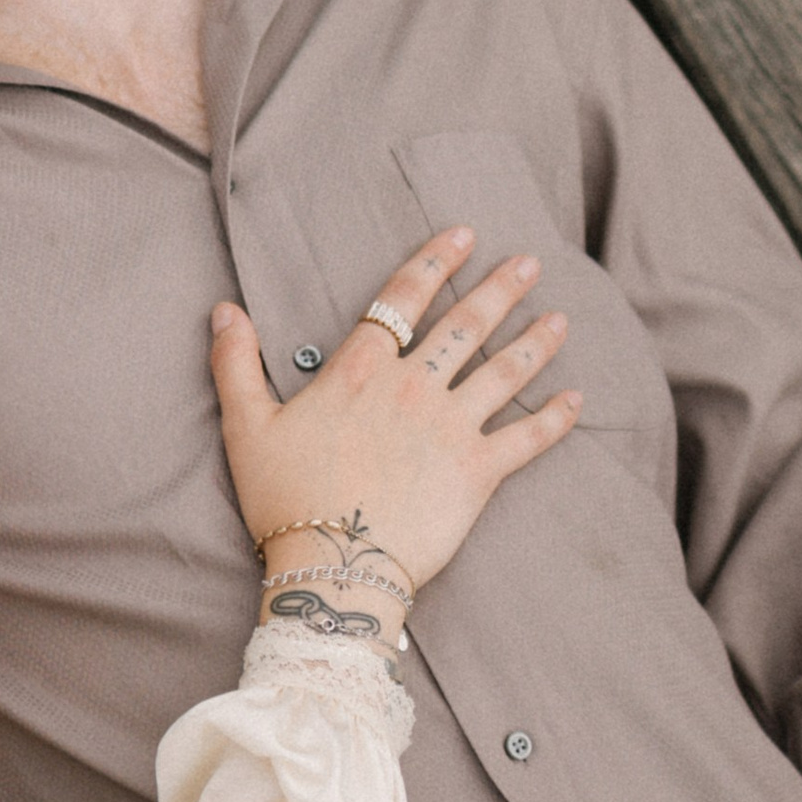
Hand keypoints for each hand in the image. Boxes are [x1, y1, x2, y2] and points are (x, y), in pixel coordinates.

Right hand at [209, 227, 579, 618]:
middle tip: (529, 263)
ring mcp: (451, 426)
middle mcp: (413, 387)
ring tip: (560, 318)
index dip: (434, 261)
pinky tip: (577, 399)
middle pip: (466, 324)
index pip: (403, 299)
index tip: (464, 235)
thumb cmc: (285, 499)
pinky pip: (528, 437)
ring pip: (504, 370)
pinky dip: (555, 418)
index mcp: (361, 370)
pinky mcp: (479, 470)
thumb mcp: (247, 426)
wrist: (332, 566)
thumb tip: (224, 311)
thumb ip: (235, 364)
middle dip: (501, 289)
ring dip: (536, 340)